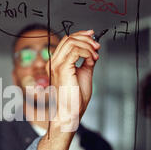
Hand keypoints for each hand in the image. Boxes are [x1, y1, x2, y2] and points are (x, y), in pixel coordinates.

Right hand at [38, 30, 99, 149]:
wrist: (70, 113)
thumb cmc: (75, 99)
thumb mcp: (84, 74)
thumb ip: (86, 62)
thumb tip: (93, 51)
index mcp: (56, 63)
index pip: (66, 41)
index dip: (81, 36)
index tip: (93, 37)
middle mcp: (53, 62)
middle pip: (69, 38)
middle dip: (86, 39)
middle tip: (97, 47)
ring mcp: (56, 65)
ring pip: (72, 42)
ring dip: (88, 46)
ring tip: (95, 56)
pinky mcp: (62, 68)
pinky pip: (75, 51)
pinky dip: (87, 52)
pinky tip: (92, 60)